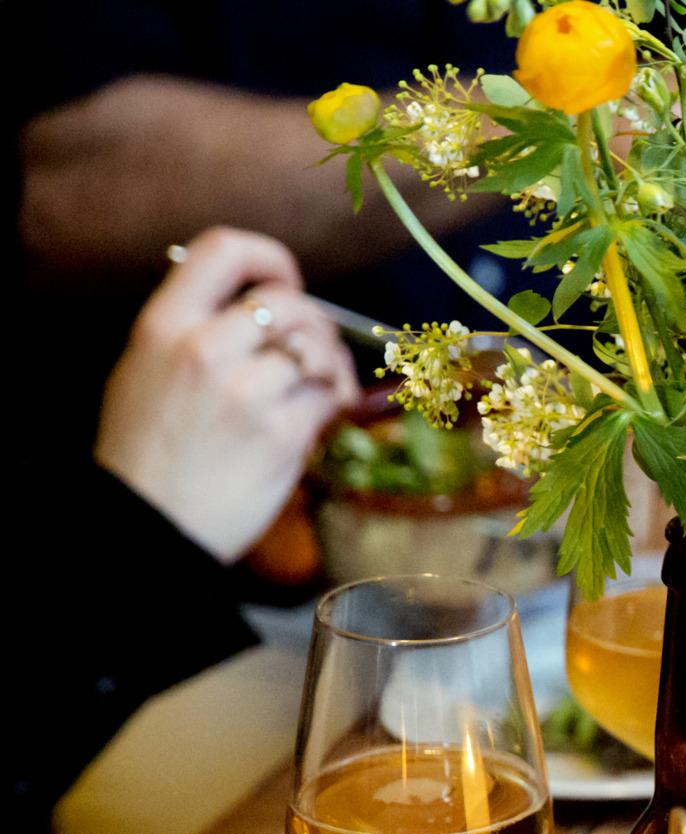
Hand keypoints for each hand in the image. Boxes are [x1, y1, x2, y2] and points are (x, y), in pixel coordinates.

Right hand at [93, 227, 353, 559]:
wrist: (149, 525)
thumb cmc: (146, 451)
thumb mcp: (143, 369)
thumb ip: (192, 329)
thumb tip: (254, 304)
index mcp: (163, 326)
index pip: (223, 250)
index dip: (269, 257)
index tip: (285, 279)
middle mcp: (204, 349)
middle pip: (288, 303)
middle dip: (314, 322)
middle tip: (314, 347)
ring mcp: (245, 393)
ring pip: (316, 349)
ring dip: (331, 363)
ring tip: (323, 381)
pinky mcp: (281, 435)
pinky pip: (328, 397)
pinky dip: (336, 400)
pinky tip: (328, 410)